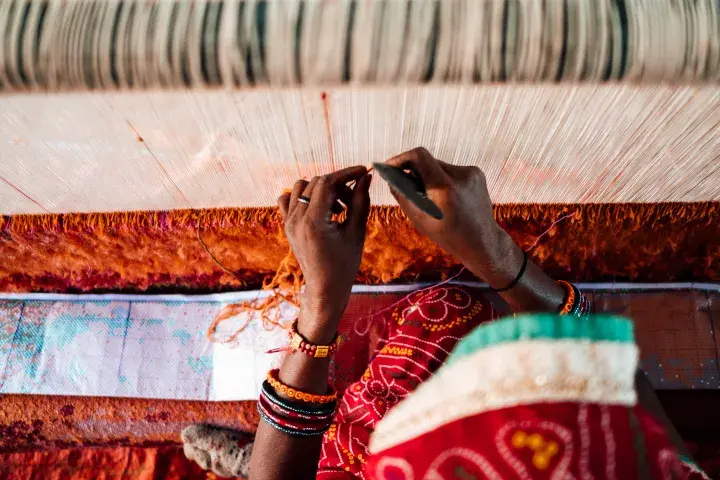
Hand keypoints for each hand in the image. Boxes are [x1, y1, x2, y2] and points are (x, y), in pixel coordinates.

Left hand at [278, 166, 371, 340]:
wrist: (325, 287)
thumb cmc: (344, 264)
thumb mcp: (356, 231)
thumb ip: (360, 201)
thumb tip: (365, 177)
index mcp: (313, 222)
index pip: (327, 183)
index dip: (346, 173)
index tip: (362, 171)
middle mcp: (296, 220)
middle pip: (316, 183)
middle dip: (338, 184)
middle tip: (353, 199)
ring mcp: (288, 222)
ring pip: (301, 187)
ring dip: (321, 189)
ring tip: (337, 207)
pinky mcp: (286, 226)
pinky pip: (288, 199)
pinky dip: (303, 197)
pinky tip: (319, 208)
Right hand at [385, 147, 501, 266]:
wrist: (482, 241)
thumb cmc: (449, 235)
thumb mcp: (419, 219)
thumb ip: (403, 194)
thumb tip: (390, 176)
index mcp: (445, 188)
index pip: (419, 156)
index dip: (400, 158)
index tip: (390, 167)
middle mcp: (460, 175)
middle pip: (427, 161)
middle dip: (414, 172)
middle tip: (407, 187)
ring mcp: (471, 172)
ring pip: (438, 165)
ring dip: (429, 176)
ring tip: (432, 198)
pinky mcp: (476, 172)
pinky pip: (450, 170)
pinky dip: (442, 179)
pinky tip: (447, 197)